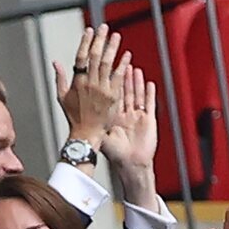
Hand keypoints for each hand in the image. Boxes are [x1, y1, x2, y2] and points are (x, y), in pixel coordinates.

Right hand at [54, 25, 130, 145]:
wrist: (86, 133)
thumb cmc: (73, 116)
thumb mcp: (62, 97)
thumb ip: (59, 78)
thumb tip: (55, 62)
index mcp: (77, 82)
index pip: (81, 57)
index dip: (85, 42)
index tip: (89, 31)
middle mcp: (89, 84)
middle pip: (95, 57)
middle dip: (100, 40)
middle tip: (104, 28)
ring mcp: (102, 89)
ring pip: (108, 64)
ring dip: (112, 48)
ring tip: (116, 36)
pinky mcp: (113, 96)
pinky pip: (119, 77)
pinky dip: (123, 64)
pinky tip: (127, 55)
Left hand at [102, 66, 159, 210]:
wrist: (131, 165)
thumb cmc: (116, 154)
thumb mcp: (103, 138)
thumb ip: (94, 127)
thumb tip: (79, 120)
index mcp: (113, 118)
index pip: (109, 97)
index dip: (107, 85)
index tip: (104, 72)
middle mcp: (124, 115)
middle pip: (124, 92)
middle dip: (123, 77)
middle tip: (120, 63)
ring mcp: (137, 116)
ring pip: (136, 95)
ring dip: (135, 82)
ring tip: (134, 69)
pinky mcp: (148, 120)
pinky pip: (149, 104)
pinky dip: (149, 93)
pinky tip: (149, 83)